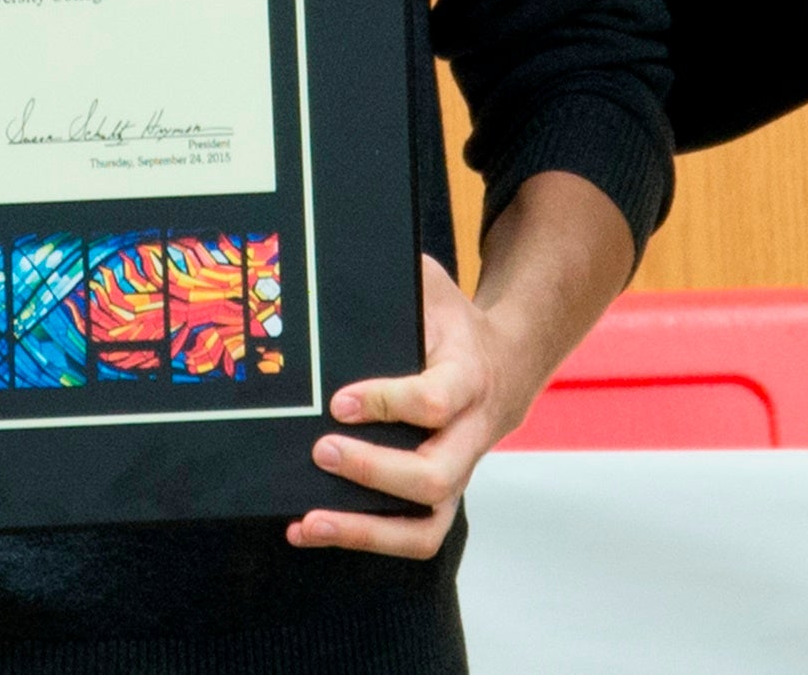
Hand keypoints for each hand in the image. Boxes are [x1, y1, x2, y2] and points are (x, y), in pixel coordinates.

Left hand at [286, 254, 548, 557]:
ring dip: (365, 528)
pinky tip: (305, 527)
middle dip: (374, 471)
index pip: (436, 401)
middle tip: (322, 451)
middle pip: (436, 476)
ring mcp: (457, 474)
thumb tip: (338, 270)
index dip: (388, 403)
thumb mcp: (432, 287)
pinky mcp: (438, 499)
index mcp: (468, 378)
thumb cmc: (453, 322)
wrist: (503, 364)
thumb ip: (399, 282)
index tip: (339, 401)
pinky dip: (361, 538)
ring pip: (426, 524)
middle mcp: (469, 435)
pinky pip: (409, 535)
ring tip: (308, 521)